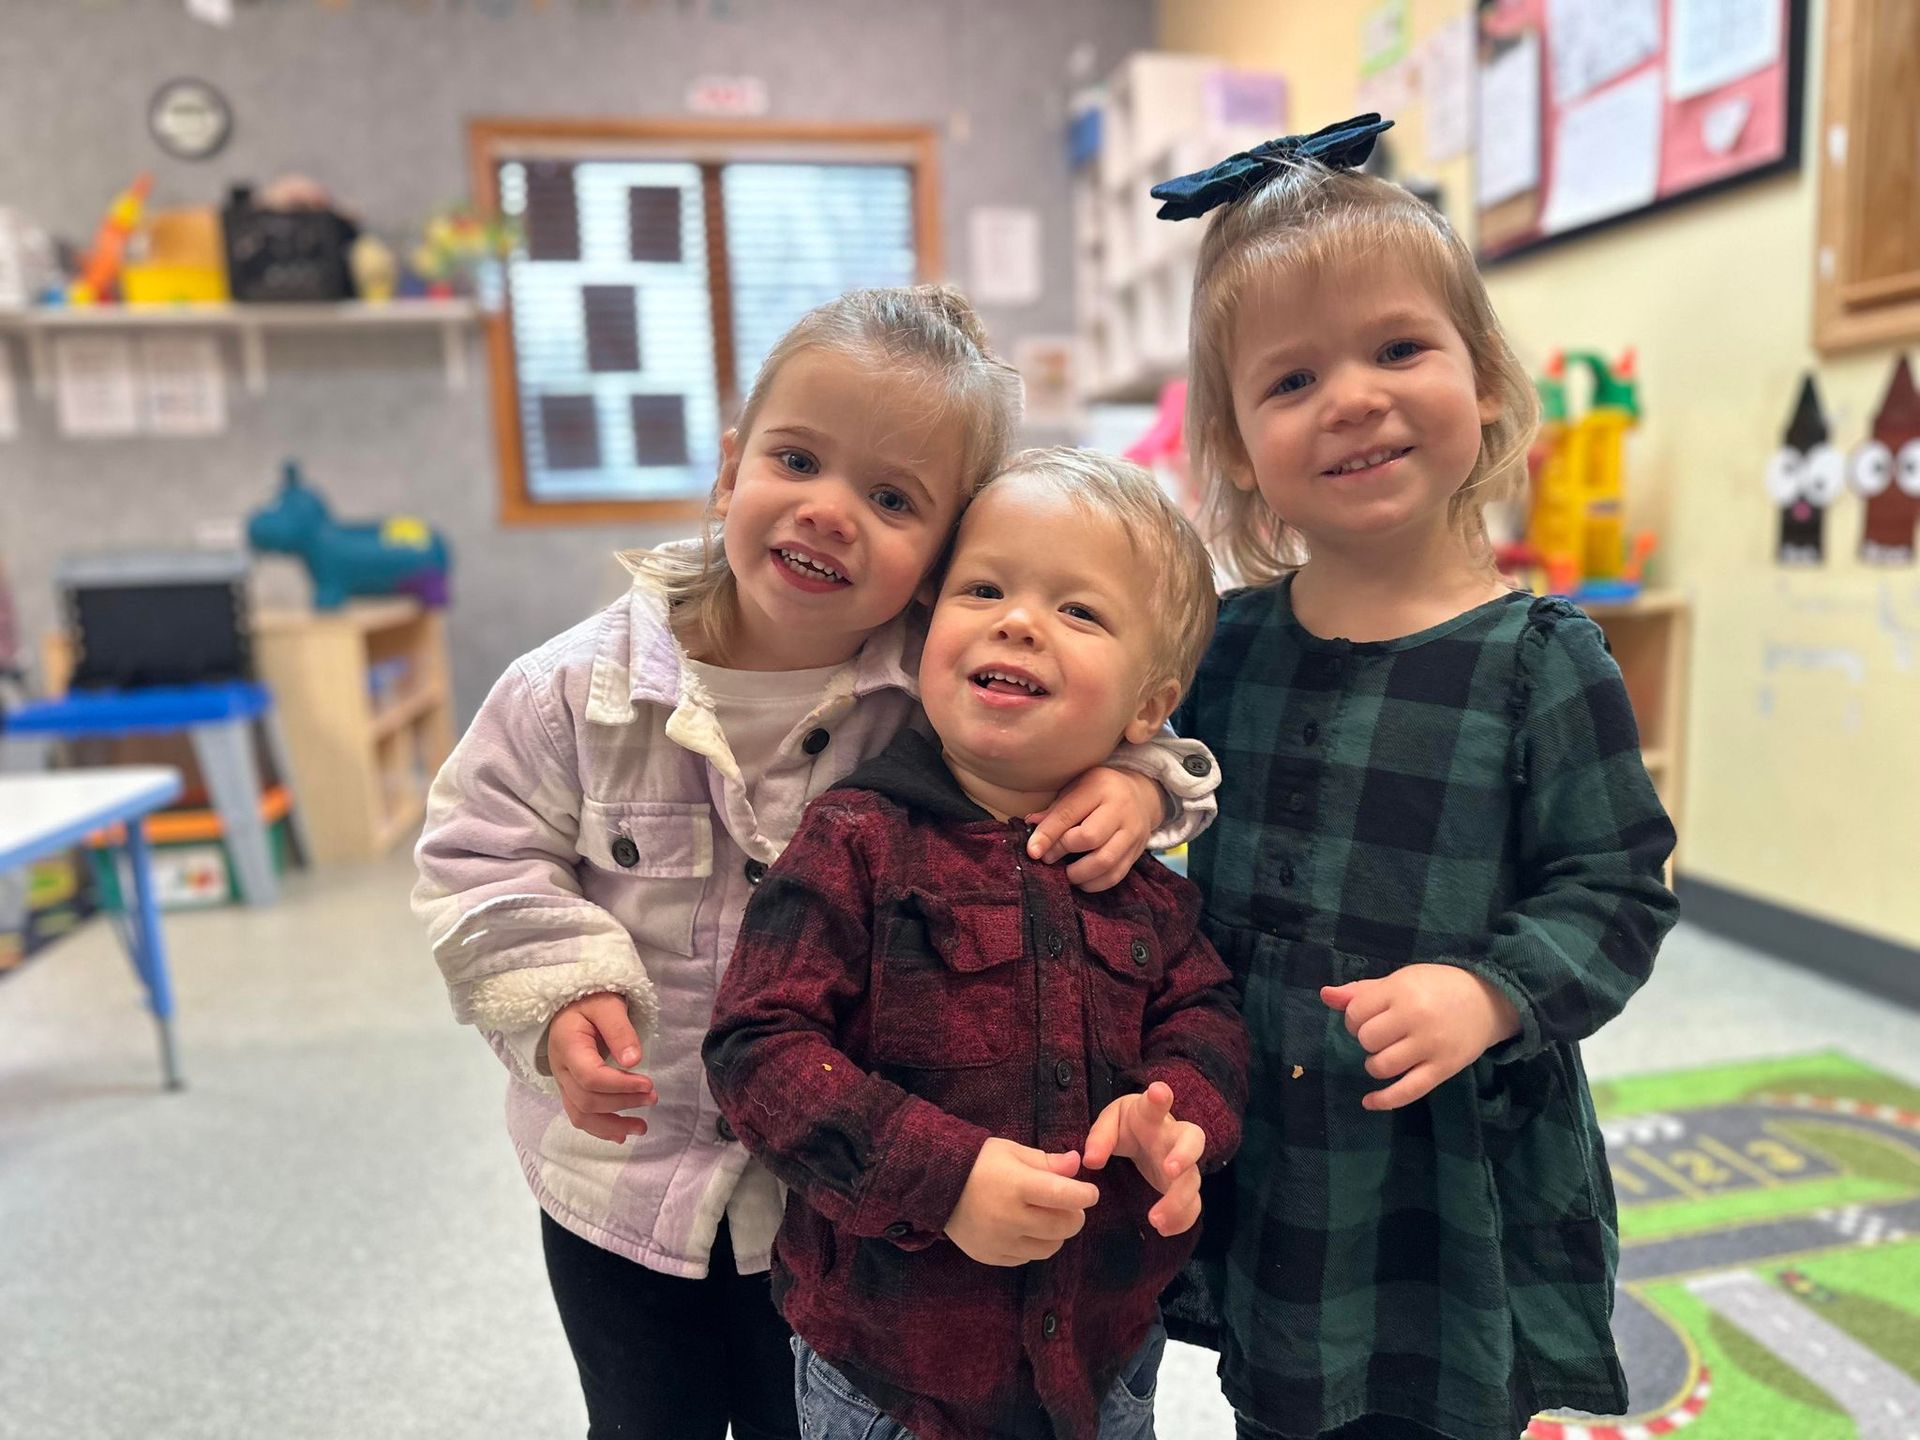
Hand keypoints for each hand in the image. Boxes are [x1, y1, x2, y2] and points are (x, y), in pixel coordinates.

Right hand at [549, 992, 656, 1142]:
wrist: (570, 1006)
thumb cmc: (590, 1002)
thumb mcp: (607, 1005)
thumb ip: (619, 1030)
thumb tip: (633, 1061)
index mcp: (567, 1045)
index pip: (590, 1077)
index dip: (621, 1085)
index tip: (648, 1084)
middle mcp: (560, 1069)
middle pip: (587, 1099)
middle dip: (623, 1103)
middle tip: (653, 1097)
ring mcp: (562, 1082)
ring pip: (581, 1115)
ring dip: (612, 1125)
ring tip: (642, 1127)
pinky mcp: (569, 1089)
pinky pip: (579, 1115)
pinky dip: (600, 1128)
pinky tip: (621, 1135)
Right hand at [944, 1138, 1100, 1265]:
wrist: (936, 1185)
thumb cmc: (979, 1162)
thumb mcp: (1013, 1152)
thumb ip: (1046, 1162)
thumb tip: (1077, 1166)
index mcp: (1017, 1185)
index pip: (1065, 1196)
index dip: (1084, 1195)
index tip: (1090, 1193)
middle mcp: (1010, 1217)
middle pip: (1063, 1227)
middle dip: (1074, 1215)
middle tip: (1068, 1204)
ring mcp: (999, 1241)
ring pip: (1049, 1248)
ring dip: (1055, 1233)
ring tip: (1045, 1216)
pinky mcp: (990, 1256)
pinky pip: (1026, 1258)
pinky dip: (1032, 1245)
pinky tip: (1024, 1228)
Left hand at [1025, 766, 1160, 892]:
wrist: (1140, 795)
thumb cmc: (1098, 791)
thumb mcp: (1075, 788)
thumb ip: (1056, 809)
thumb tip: (1030, 825)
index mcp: (1099, 787)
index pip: (1069, 813)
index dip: (1048, 835)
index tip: (1032, 851)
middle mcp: (1120, 809)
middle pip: (1090, 838)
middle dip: (1063, 851)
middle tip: (1049, 858)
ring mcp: (1133, 832)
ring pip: (1105, 861)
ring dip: (1078, 873)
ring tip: (1064, 872)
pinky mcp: (1137, 852)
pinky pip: (1115, 875)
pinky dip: (1094, 883)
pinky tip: (1081, 879)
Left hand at [1083, 1081, 1205, 1235]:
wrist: (1146, 1135)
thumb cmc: (1129, 1125)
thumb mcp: (1110, 1123)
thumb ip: (1099, 1138)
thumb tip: (1091, 1162)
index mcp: (1151, 1115)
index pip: (1156, 1104)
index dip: (1160, 1098)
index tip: (1159, 1092)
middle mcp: (1173, 1136)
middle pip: (1193, 1140)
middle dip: (1184, 1154)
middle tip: (1170, 1170)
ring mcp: (1184, 1163)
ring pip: (1192, 1179)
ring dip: (1178, 1200)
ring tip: (1156, 1220)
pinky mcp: (1184, 1185)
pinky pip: (1193, 1204)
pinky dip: (1182, 1219)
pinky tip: (1165, 1230)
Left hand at [1321, 965, 1521, 1110]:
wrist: (1488, 1000)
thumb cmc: (1437, 987)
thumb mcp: (1400, 980)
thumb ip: (1362, 990)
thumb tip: (1325, 995)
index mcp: (1401, 990)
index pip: (1356, 1012)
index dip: (1354, 1017)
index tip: (1367, 1017)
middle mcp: (1415, 1017)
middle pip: (1367, 1039)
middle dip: (1366, 1039)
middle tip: (1380, 1034)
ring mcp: (1430, 1046)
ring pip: (1383, 1066)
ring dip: (1375, 1065)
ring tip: (1384, 1056)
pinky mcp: (1443, 1069)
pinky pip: (1408, 1091)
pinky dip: (1384, 1100)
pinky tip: (1369, 1101)